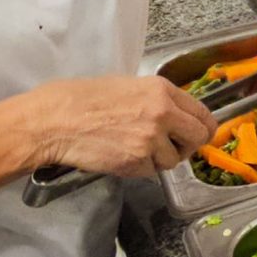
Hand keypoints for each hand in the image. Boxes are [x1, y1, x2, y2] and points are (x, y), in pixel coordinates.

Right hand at [3, 76, 217, 176]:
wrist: (54, 121)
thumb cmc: (80, 99)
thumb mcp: (126, 86)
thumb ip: (155, 99)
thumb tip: (175, 114)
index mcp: (161, 89)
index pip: (201, 112)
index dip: (202, 126)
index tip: (198, 133)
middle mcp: (162, 113)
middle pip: (198, 137)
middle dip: (189, 145)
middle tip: (175, 147)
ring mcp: (151, 139)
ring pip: (174, 159)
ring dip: (160, 159)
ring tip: (135, 148)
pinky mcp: (137, 162)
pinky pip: (152, 171)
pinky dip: (141, 168)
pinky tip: (122, 155)